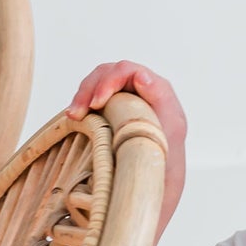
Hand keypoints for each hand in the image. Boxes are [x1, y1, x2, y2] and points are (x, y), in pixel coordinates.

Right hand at [67, 60, 187, 165]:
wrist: (156, 175)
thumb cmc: (167, 152)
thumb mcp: (172, 126)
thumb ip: (159, 96)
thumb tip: (141, 75)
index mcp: (155, 87)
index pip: (127, 71)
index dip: (109, 82)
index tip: (97, 103)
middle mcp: (137, 86)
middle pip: (106, 73)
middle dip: (89, 89)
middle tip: (79, 112)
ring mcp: (121, 95)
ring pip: (95, 83)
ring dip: (81, 97)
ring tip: (73, 116)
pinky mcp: (108, 107)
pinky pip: (89, 98)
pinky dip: (80, 105)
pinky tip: (73, 117)